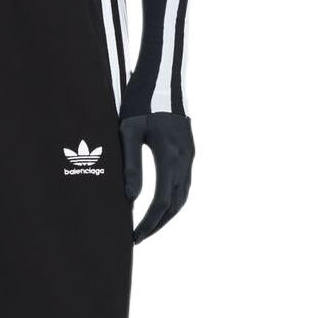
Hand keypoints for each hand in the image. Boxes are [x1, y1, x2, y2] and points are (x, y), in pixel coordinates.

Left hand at [120, 113, 194, 243]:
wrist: (163, 79)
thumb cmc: (140, 103)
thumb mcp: (128, 131)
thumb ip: (131, 164)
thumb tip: (131, 198)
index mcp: (168, 155)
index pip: (161, 201)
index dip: (149, 222)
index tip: (134, 236)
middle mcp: (184, 159)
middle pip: (176, 204)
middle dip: (158, 224)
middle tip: (139, 237)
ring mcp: (189, 155)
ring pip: (183, 196)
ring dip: (167, 214)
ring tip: (148, 226)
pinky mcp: (189, 151)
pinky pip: (184, 183)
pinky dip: (174, 200)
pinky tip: (160, 204)